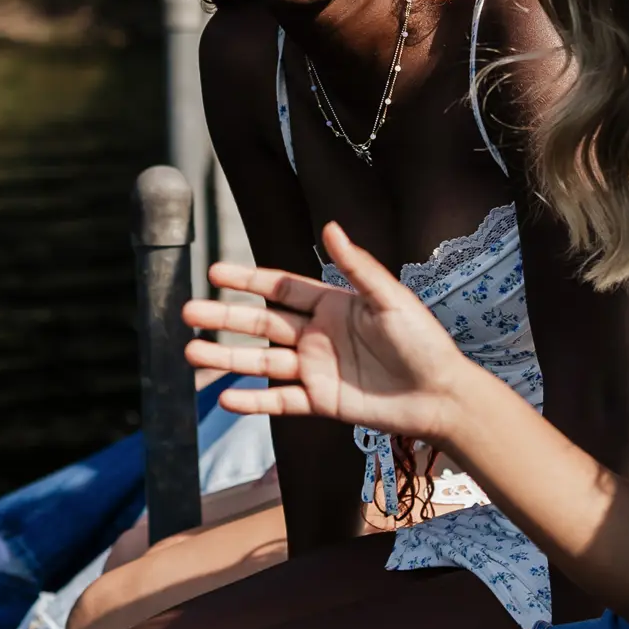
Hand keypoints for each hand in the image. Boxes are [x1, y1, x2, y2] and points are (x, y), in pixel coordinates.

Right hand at [182, 222, 478, 444]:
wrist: (441, 395)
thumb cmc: (423, 342)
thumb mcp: (390, 299)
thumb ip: (357, 267)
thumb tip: (330, 226)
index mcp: (331, 305)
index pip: (279, 288)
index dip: (247, 280)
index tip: (214, 273)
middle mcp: (316, 335)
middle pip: (259, 324)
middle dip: (223, 317)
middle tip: (187, 312)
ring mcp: (314, 369)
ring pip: (260, 363)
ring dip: (226, 358)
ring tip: (190, 352)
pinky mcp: (319, 401)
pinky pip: (279, 401)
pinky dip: (252, 401)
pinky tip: (225, 398)